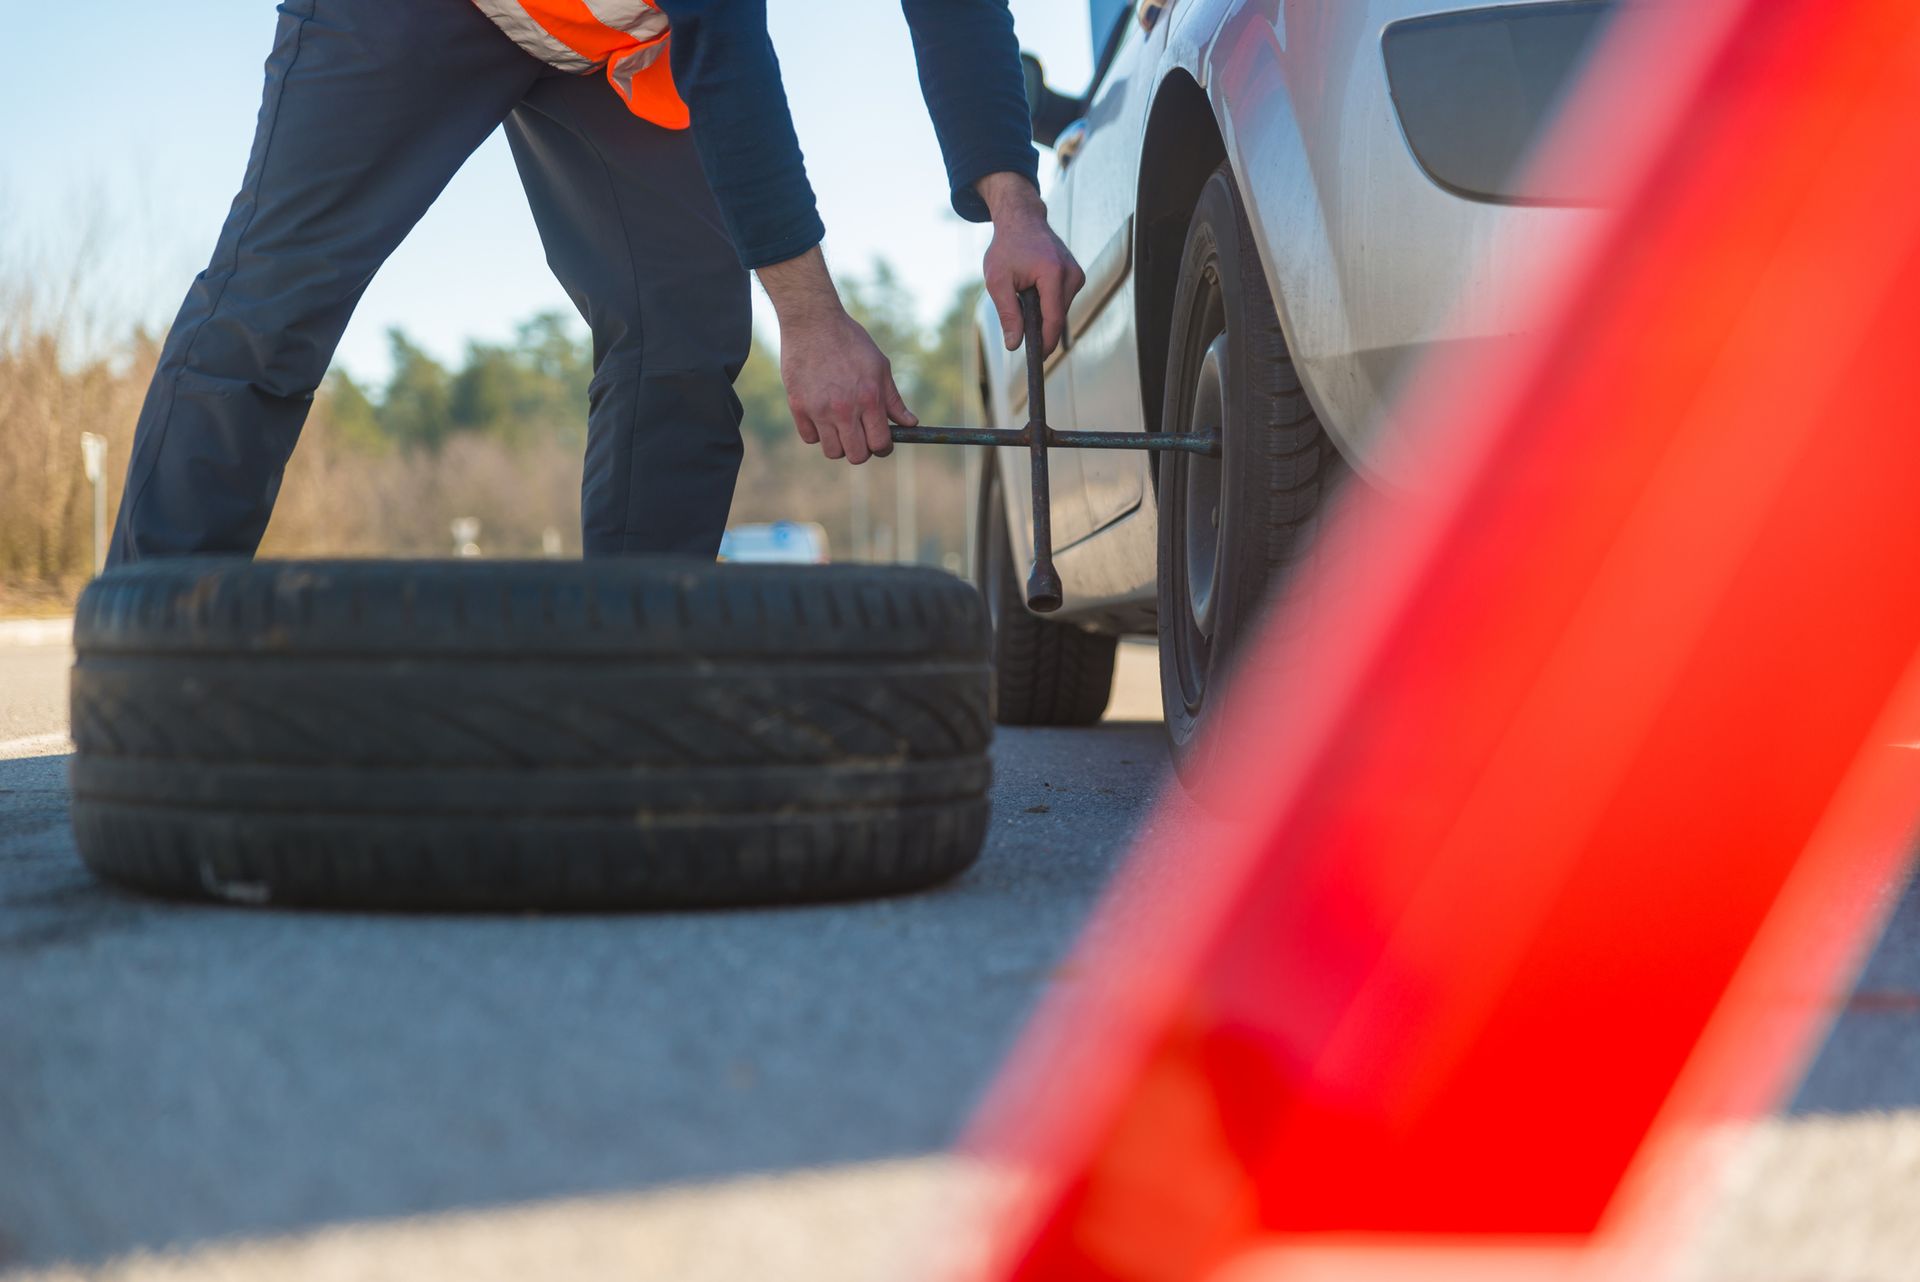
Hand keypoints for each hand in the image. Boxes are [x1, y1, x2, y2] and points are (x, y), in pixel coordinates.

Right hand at [757, 248, 917, 464]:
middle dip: (862, 449)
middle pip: (856, 455)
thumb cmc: (850, 341)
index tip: (879, 441)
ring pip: (832, 451)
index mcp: (869, 399)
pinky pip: (809, 438)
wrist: (813, 321)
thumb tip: (911, 423)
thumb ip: (893, 400)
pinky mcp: (797, 406)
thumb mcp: (879, 366)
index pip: (880, 444)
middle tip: (860, 435)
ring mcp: (819, 409)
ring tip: (840, 426)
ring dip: (839, 444)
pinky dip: (817, 433)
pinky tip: (821, 416)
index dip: (883, 447)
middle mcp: (844, 409)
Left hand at [976, 171, 1085, 356]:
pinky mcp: (1076, 276)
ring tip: (1023, 298)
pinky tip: (1033, 293)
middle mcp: (1071, 274)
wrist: (1022, 220)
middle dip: (1039, 327)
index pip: (1054, 319)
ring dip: (1042, 314)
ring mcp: (1077, 274)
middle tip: (1018, 328)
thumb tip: (1015, 345)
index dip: (1045, 343)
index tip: (1037, 360)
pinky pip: (1062, 302)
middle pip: (1057, 318)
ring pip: (1060, 312)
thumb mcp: (998, 281)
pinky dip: (1048, 304)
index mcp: (1053, 273)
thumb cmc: (1007, 248)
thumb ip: (1008, 314)